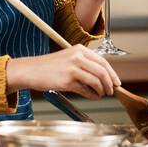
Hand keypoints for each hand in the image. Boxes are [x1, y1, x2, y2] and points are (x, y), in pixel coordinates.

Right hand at [6, 44, 121, 99]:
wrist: (31, 70)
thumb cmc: (48, 67)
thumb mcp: (68, 59)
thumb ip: (84, 65)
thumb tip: (103, 77)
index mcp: (79, 49)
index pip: (103, 61)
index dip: (112, 73)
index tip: (116, 82)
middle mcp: (77, 56)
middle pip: (102, 71)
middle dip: (110, 83)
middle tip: (112, 91)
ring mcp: (72, 68)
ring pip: (96, 80)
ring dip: (102, 90)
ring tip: (101, 94)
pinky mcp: (67, 80)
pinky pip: (86, 90)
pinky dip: (92, 95)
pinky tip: (93, 97)